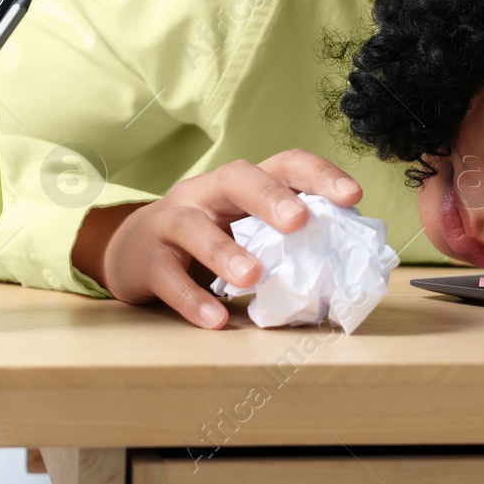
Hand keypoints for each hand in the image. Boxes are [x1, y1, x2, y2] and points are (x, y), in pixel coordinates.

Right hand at [71, 149, 362, 328]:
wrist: (132, 253)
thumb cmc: (206, 240)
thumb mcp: (244, 228)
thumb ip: (285, 239)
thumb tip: (349, 265)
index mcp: (240, 185)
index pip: (284, 164)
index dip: (319, 175)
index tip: (352, 197)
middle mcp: (206, 193)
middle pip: (236, 177)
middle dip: (270, 197)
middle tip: (299, 221)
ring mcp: (172, 223)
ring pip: (194, 227)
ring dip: (225, 251)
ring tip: (253, 277)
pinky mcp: (148, 262)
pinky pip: (169, 278)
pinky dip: (192, 300)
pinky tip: (215, 319)